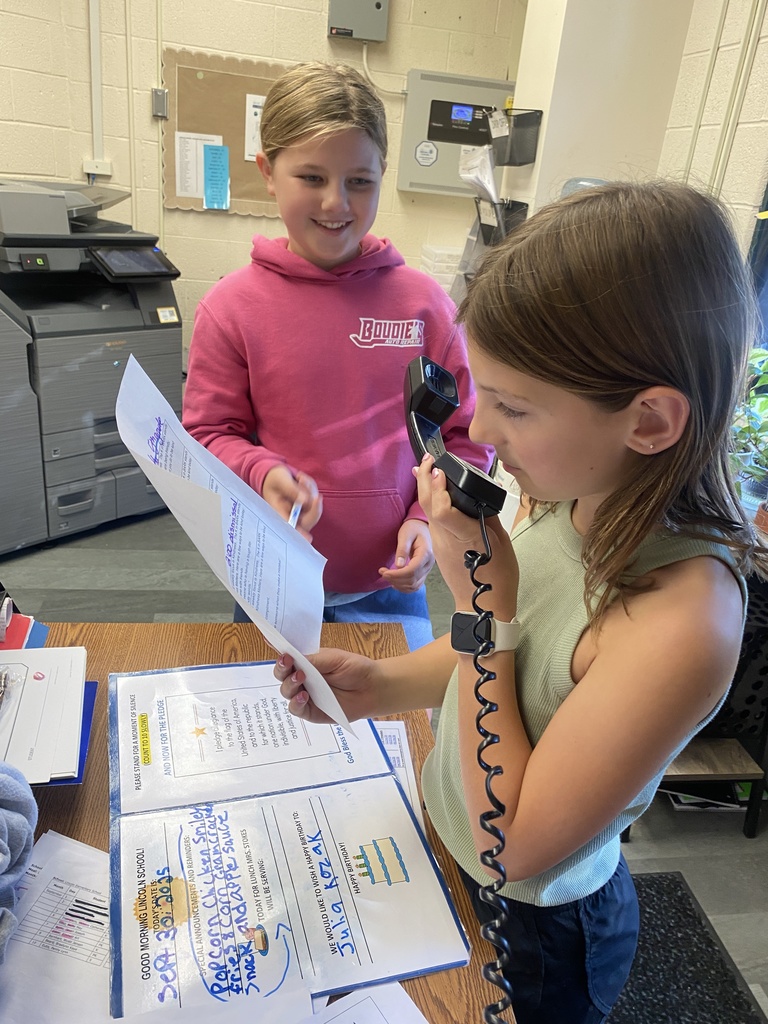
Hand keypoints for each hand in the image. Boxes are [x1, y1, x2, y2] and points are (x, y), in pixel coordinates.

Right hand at [262, 466, 322, 538]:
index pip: (291, 528)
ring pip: (315, 506)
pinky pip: (316, 499)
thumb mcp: (280, 480)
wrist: (276, 476)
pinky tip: (301, 480)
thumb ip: (291, 490)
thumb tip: (305, 500)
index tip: (308, 539)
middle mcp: (292, 518)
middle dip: (310, 499)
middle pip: (309, 520)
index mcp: (279, 515)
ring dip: (310, 489)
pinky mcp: (309, 508)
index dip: (300, 535)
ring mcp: (302, 514)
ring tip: (299, 478)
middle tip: (302, 481)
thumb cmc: (274, 479)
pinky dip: (311, 487)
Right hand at [274, 649, 378, 723]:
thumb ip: (313, 659)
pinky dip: (296, 702)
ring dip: (289, 684)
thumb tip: (291, 655)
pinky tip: (304, 696)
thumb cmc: (356, 669)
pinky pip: (296, 709)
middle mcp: (302, 678)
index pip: (287, 657)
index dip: (279, 653)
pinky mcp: (310, 711)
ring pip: (286, 692)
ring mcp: (305, 695)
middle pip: (281, 675)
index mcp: (307, 662)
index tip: (275, 647)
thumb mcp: (335, 659)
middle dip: (281, 668)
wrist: (373, 688)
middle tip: (288, 663)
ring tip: (300, 678)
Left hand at [378, 519, 434, 591]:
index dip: (397, 575)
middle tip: (382, 572)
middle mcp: (428, 564)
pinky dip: (404, 587)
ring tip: (387, 576)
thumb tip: (398, 566)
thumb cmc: (412, 528)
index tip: (384, 572)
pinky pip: (415, 585)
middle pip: (412, 580)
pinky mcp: (423, 572)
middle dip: (395, 579)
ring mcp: (427, 569)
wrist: (421, 527)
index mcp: (425, 554)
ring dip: (398, 584)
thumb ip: (402, 549)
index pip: (412, 571)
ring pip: (414, 586)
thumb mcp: (405, 535)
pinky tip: (394, 582)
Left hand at [413, 454, 517, 614]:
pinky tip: (433, 491)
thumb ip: (487, 514)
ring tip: (428, 468)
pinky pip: (432, 520)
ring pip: (427, 511)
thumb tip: (480, 494)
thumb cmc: (498, 576)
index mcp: (464, 535)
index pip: (442, 508)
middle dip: (425, 478)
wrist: (484, 606)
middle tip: (428, 459)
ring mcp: (439, 543)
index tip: (441, 470)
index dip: (438, 487)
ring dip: (426, 488)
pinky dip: (431, 502)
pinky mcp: (439, 547)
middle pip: (428, 504)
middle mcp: (446, 538)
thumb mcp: (500, 540)